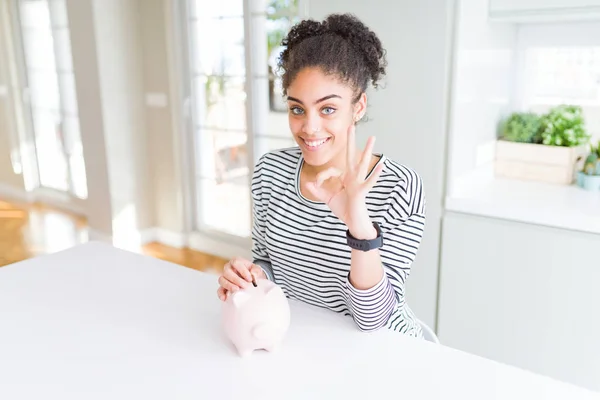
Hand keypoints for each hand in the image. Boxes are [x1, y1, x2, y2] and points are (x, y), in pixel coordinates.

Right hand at [217, 257, 265, 300]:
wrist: (250, 279)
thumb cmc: (252, 272)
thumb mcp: (257, 269)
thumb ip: (256, 271)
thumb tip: (253, 275)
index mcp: (236, 261)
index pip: (235, 263)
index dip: (242, 271)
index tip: (250, 279)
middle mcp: (228, 268)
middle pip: (227, 272)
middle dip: (236, 280)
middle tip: (245, 286)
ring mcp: (224, 277)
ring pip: (221, 280)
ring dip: (229, 286)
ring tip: (237, 290)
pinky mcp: (223, 286)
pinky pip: (219, 290)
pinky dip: (221, 294)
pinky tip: (226, 298)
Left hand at [305, 124, 382, 238]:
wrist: (353, 223)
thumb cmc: (344, 210)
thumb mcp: (327, 198)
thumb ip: (318, 190)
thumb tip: (308, 183)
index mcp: (345, 178)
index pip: (332, 170)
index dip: (322, 176)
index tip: (317, 183)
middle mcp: (353, 177)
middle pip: (351, 156)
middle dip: (350, 141)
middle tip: (351, 126)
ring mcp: (358, 183)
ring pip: (362, 164)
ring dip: (367, 151)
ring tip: (373, 138)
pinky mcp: (361, 192)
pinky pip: (369, 182)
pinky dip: (375, 174)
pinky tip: (381, 165)